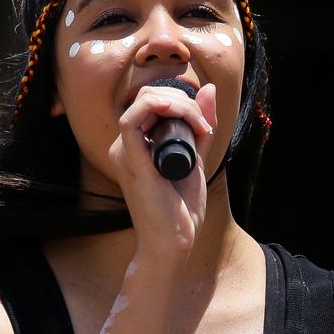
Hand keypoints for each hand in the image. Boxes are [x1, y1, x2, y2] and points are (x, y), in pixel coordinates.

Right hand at [108, 82, 216, 259]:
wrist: (174, 243)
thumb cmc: (180, 210)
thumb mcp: (196, 159)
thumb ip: (200, 127)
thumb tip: (209, 89)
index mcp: (135, 146)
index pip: (151, 101)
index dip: (181, 101)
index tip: (206, 125)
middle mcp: (124, 147)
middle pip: (148, 97)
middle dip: (183, 101)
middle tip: (206, 127)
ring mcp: (124, 154)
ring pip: (144, 103)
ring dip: (178, 104)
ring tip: (201, 127)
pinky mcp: (131, 163)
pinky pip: (131, 121)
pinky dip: (154, 107)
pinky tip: (174, 109)